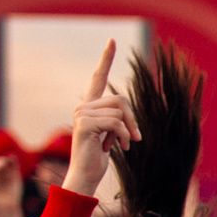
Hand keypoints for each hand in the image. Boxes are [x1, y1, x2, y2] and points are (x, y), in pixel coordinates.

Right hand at [62, 40, 141, 197]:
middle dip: (132, 119)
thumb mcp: (111, 135)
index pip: (98, 77)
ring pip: (119, 111)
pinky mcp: (85, 124)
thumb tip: (126, 115)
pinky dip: (123, 136)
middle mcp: (83, 106)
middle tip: (135, 138)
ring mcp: (82, 114)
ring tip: (123, 145)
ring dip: (128, 130)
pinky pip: (116, 123)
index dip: (106, 59)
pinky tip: (119, 148)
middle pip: (120, 100)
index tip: (112, 41)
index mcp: (90, 106)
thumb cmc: (97, 157)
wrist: (86, 175)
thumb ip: (116, 120)